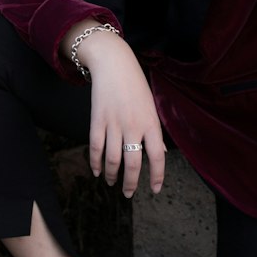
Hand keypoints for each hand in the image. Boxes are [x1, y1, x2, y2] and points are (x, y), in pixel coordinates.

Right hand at [79, 29, 165, 198]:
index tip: (155, 189)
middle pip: (133, 163)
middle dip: (130, 183)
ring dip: (111, 175)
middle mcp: (133, 125)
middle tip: (129, 193)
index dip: (157, 176)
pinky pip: (95, 147)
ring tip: (111, 182)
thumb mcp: (151, 106)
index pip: (157, 156)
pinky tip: (96, 170)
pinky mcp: (97, 120)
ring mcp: (114, 123)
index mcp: (151, 122)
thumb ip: (154, 131)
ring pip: (112, 159)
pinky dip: (95, 162)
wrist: (113, 64)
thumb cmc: (135, 85)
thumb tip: (161, 154)